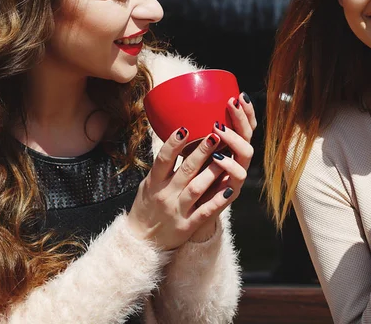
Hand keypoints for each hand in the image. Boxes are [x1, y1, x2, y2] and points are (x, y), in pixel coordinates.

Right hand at [127, 92, 256, 249]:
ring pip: (197, 188)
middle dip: (201, 152)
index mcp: (154, 183)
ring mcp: (178, 210)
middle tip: (214, 136)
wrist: (142, 241)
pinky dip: (217, 200)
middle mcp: (166, 194)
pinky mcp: (188, 225)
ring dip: (212, 172)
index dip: (173, 144)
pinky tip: (229, 189)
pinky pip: (205, 211)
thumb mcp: (148, 184)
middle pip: (185, 170)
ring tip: (224, 156)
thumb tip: (177, 139)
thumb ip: (163, 166)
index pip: (163, 159)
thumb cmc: (147, 207)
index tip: (185, 129)